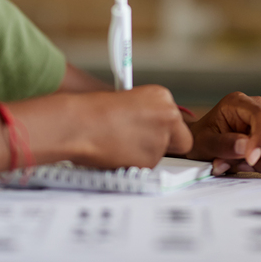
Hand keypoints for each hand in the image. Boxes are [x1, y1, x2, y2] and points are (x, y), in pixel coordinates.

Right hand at [69, 85, 192, 168]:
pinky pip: (147, 166)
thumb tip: (148, 129)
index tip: (153, 130)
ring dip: (144, 153)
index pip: (176, 119)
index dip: (165, 128)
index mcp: (162, 95)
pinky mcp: (151, 159)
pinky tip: (116, 152)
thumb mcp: (127, 102)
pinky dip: (134, 163)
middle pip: (181, 139)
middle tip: (144, 144)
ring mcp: (162, 138)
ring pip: (161, 154)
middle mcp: (168, 115)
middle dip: (167, 145)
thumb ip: (146, 115)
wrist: (80, 124)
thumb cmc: (93, 112)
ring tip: (118, 143)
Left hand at [185, 92, 260, 174]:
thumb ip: (223, 145)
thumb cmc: (202, 140)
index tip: (251, 160)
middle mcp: (259, 108)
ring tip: (248, 165)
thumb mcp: (203, 144)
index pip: (260, 116)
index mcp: (238, 103)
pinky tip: (260, 165)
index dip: (260, 140)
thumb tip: (246, 147)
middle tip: (240, 165)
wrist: (203, 143)